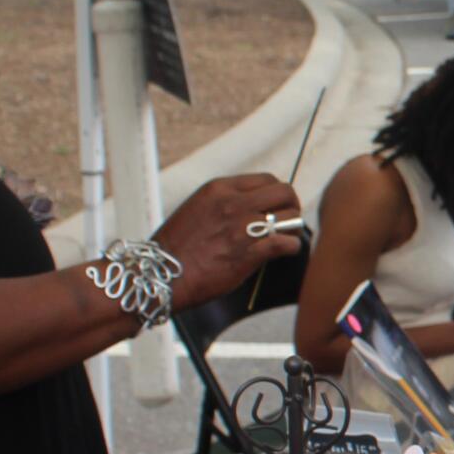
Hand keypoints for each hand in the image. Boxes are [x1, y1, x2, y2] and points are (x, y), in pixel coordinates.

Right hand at [153, 173, 302, 310]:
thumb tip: (251, 207)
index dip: (277, 194)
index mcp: (220, 189)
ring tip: (286, 238)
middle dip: (291, 206)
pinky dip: (291, 248)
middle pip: (284, 192)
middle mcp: (234, 203)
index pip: (267, 179)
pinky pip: (287, 243)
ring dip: (293, 228)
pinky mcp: (249, 253)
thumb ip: (224, 203)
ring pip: (290, 216)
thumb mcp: (197, 209)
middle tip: (288, 221)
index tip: (276, 206)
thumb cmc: (176, 247)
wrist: (160, 274)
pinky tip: (285, 252)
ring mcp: (243, 227)